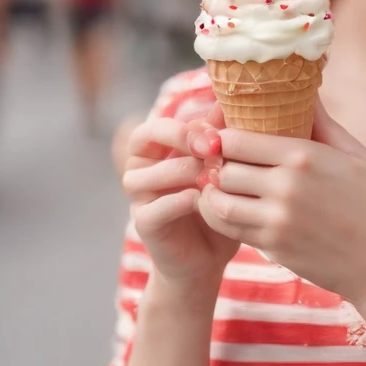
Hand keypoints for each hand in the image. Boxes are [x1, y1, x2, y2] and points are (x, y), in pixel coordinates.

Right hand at [122, 114, 238, 291]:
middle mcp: (142, 170)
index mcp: (158, 151)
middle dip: (178, 136)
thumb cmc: (219, 206)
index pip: (158, 123)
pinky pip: (153, 208)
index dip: (188, 123)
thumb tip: (226, 105)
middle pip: (143, 137)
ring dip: (182, 170)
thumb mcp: (225, 169)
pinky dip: (178, 201)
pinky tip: (202, 200)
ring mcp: (139, 199)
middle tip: (211, 145)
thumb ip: (221, 140)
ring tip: (214, 175)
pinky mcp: (144, 225)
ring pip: (147, 173)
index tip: (219, 132)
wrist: (208, 259)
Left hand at [194, 101, 365, 308]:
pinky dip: (219, 216)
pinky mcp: (273, 247)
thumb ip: (323, 123)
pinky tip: (229, 207)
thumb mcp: (356, 155)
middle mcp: (286, 187)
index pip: (237, 139)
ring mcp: (276, 220)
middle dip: (219, 163)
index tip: (228, 136)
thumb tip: (306, 90)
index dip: (225, 136)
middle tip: (222, 161)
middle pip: (223, 168)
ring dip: (214, 192)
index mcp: (304, 156)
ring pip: (218, 201)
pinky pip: (228, 228)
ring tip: (222, 185)